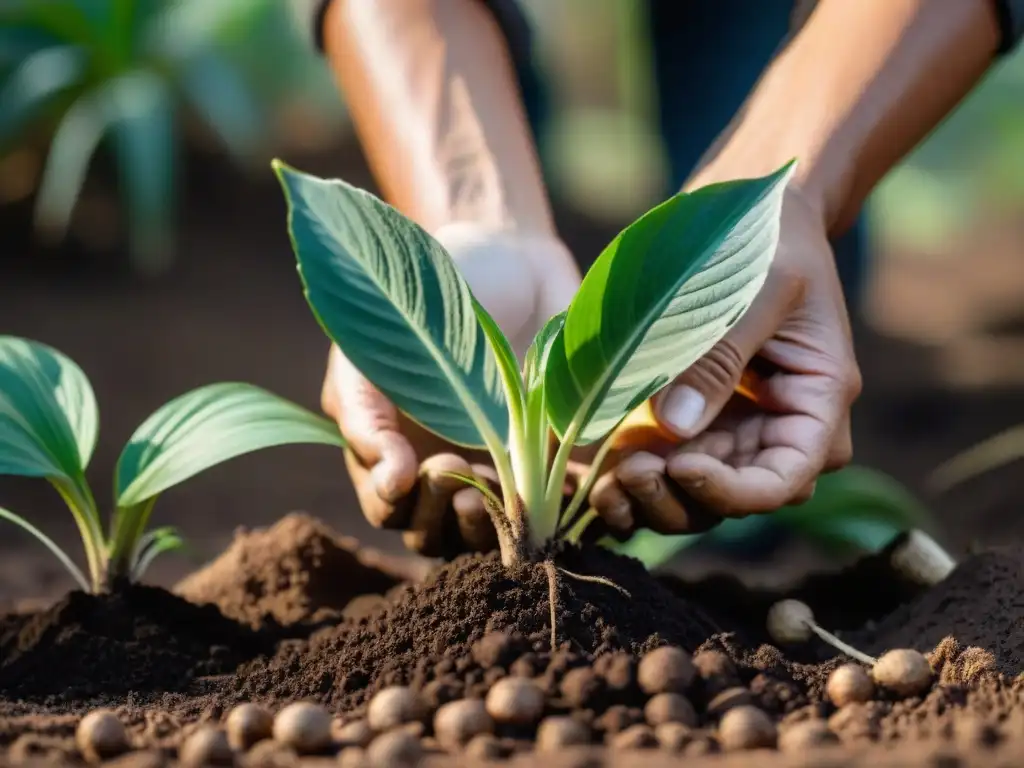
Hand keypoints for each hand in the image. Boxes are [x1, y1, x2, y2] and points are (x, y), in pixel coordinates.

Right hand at [321, 223, 580, 555]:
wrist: (512, 254)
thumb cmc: (431, 293)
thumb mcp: (376, 343)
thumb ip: (365, 412)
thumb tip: (389, 481)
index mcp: (396, 447)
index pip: (393, 511)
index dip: (408, 505)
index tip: (431, 466)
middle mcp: (450, 470)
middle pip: (443, 536)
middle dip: (452, 517)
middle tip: (469, 475)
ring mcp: (509, 470)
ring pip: (500, 533)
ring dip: (502, 524)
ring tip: (511, 487)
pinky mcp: (562, 462)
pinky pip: (566, 508)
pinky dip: (568, 507)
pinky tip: (570, 482)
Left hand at [593, 186, 861, 535]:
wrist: (748, 216)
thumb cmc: (768, 240)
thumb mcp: (757, 287)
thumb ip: (718, 355)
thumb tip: (676, 426)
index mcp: (815, 402)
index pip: (783, 479)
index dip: (732, 491)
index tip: (680, 467)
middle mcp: (776, 430)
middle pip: (734, 501)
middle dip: (681, 497)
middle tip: (629, 472)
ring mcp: (730, 431)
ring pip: (694, 497)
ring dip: (650, 499)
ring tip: (604, 483)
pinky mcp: (689, 423)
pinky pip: (663, 471)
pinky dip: (631, 481)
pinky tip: (592, 477)